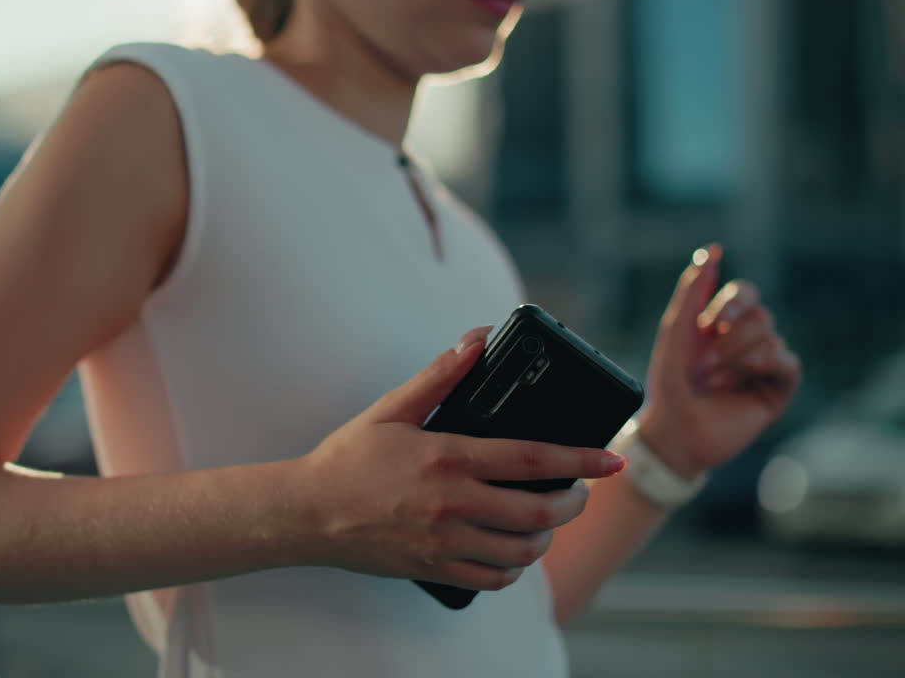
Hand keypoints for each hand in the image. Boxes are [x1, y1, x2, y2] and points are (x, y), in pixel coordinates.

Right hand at [294, 327, 626, 590]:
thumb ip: (440, 376)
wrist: (306, 513)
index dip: (580, 459)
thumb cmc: (347, 459)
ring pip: (522, 550)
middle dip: (574, 502)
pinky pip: (493, 578)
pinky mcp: (434, 567)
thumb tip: (477, 340)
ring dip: (547, 536)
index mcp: (447, 457)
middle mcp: (452, 502)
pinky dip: (514, 568)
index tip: (610, 459)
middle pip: (540, 511)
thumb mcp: (392, 409)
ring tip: (546, 519)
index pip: (531, 459)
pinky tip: (512, 550)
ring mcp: (444, 540)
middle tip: (579, 491)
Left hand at [641, 245, 801, 477]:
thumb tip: (710, 251)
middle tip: (701, 363)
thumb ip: (691, 292)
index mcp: (723, 324)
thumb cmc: (670, 385)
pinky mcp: (778, 388)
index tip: (715, 319)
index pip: (745, 293)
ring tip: (710, 382)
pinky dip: (766, 363)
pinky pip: (788, 361)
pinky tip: (747, 374)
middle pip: (760, 313)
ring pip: (770, 335)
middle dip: (728, 337)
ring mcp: (764, 363)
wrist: (676, 432)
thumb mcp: (675, 334)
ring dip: (734, 357)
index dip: (734, 299)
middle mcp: (746, 340)